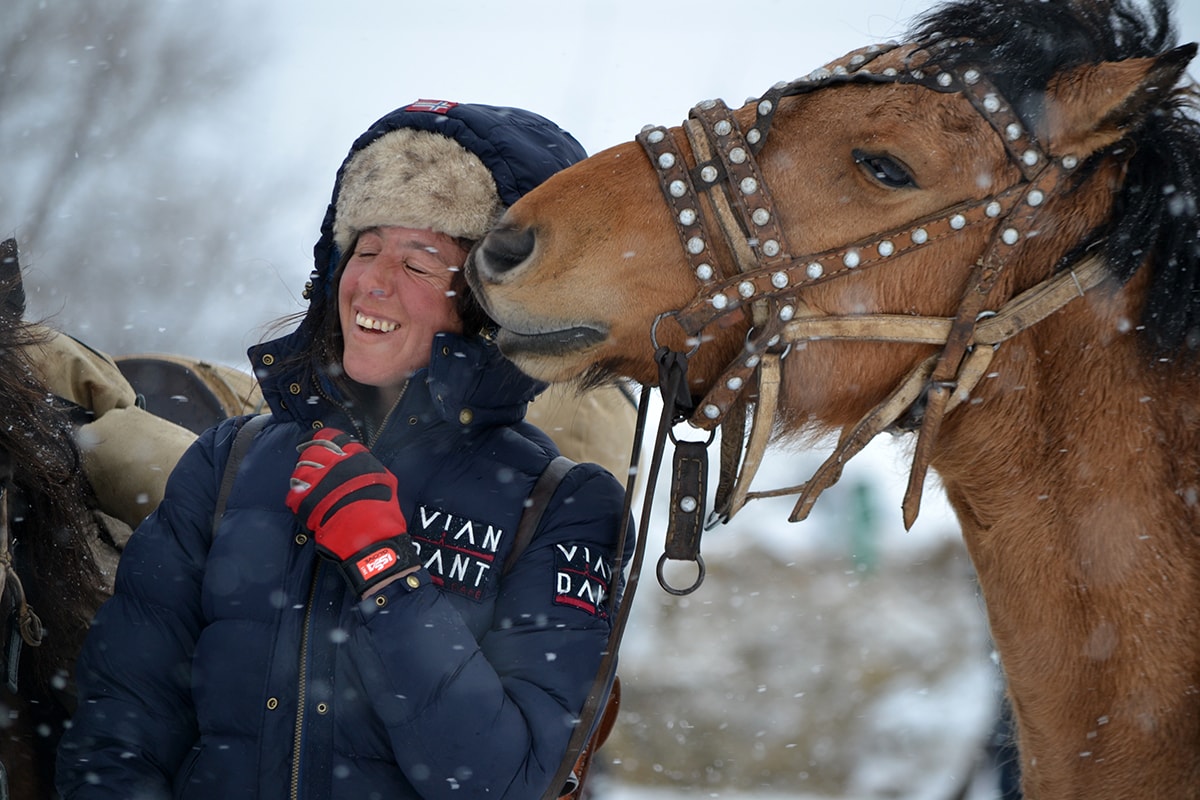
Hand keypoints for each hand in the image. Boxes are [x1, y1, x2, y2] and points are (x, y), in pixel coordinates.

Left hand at [287, 428, 418, 594]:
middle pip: (312, 451)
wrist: (371, 536)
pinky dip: (297, 498)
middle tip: (313, 469)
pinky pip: (293, 493)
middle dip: (310, 458)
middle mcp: (335, 464)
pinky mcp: (305, 500)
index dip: (322, 439)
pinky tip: (305, 504)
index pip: (332, 437)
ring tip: (310, 488)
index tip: (317, 442)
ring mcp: (318, 481)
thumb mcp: (386, 479)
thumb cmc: (382, 510)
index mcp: (355, 457)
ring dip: (303, 478)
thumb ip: (369, 465)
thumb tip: (358, 457)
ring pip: (300, 470)